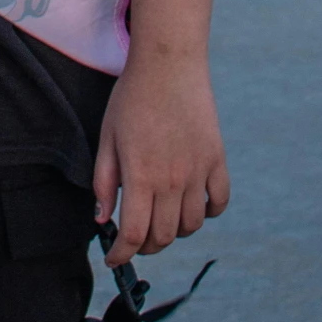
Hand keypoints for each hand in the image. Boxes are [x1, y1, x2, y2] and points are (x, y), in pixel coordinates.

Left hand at [93, 55, 228, 267]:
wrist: (168, 63)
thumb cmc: (132, 97)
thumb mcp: (107, 136)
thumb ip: (103, 181)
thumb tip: (102, 219)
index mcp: (140, 176)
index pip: (133, 234)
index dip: (121, 254)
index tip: (115, 258)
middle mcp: (171, 180)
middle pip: (163, 236)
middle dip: (146, 245)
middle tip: (136, 237)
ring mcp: (198, 171)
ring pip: (191, 225)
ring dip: (175, 231)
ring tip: (162, 218)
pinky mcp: (216, 159)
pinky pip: (218, 202)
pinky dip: (208, 212)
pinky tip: (194, 204)